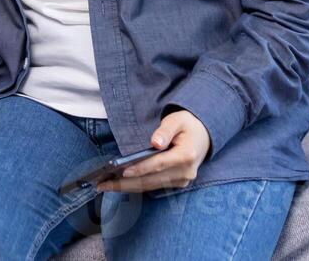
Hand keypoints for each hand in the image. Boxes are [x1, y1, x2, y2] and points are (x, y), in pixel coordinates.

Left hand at [96, 108, 210, 193]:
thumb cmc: (188, 125)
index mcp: (186, 155)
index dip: (140, 168)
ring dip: (127, 187)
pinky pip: (154, 186)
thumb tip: (154, 142)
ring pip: (150, 186)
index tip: (122, 170)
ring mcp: (182, 180)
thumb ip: (165, 130)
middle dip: (126, 183)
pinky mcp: (178, 184)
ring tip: (106, 186)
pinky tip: (120, 185)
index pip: (159, 164)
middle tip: (103, 184)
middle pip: (151, 180)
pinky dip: (137, 185)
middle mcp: (185, 172)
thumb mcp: (177, 120)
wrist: (204, 135)